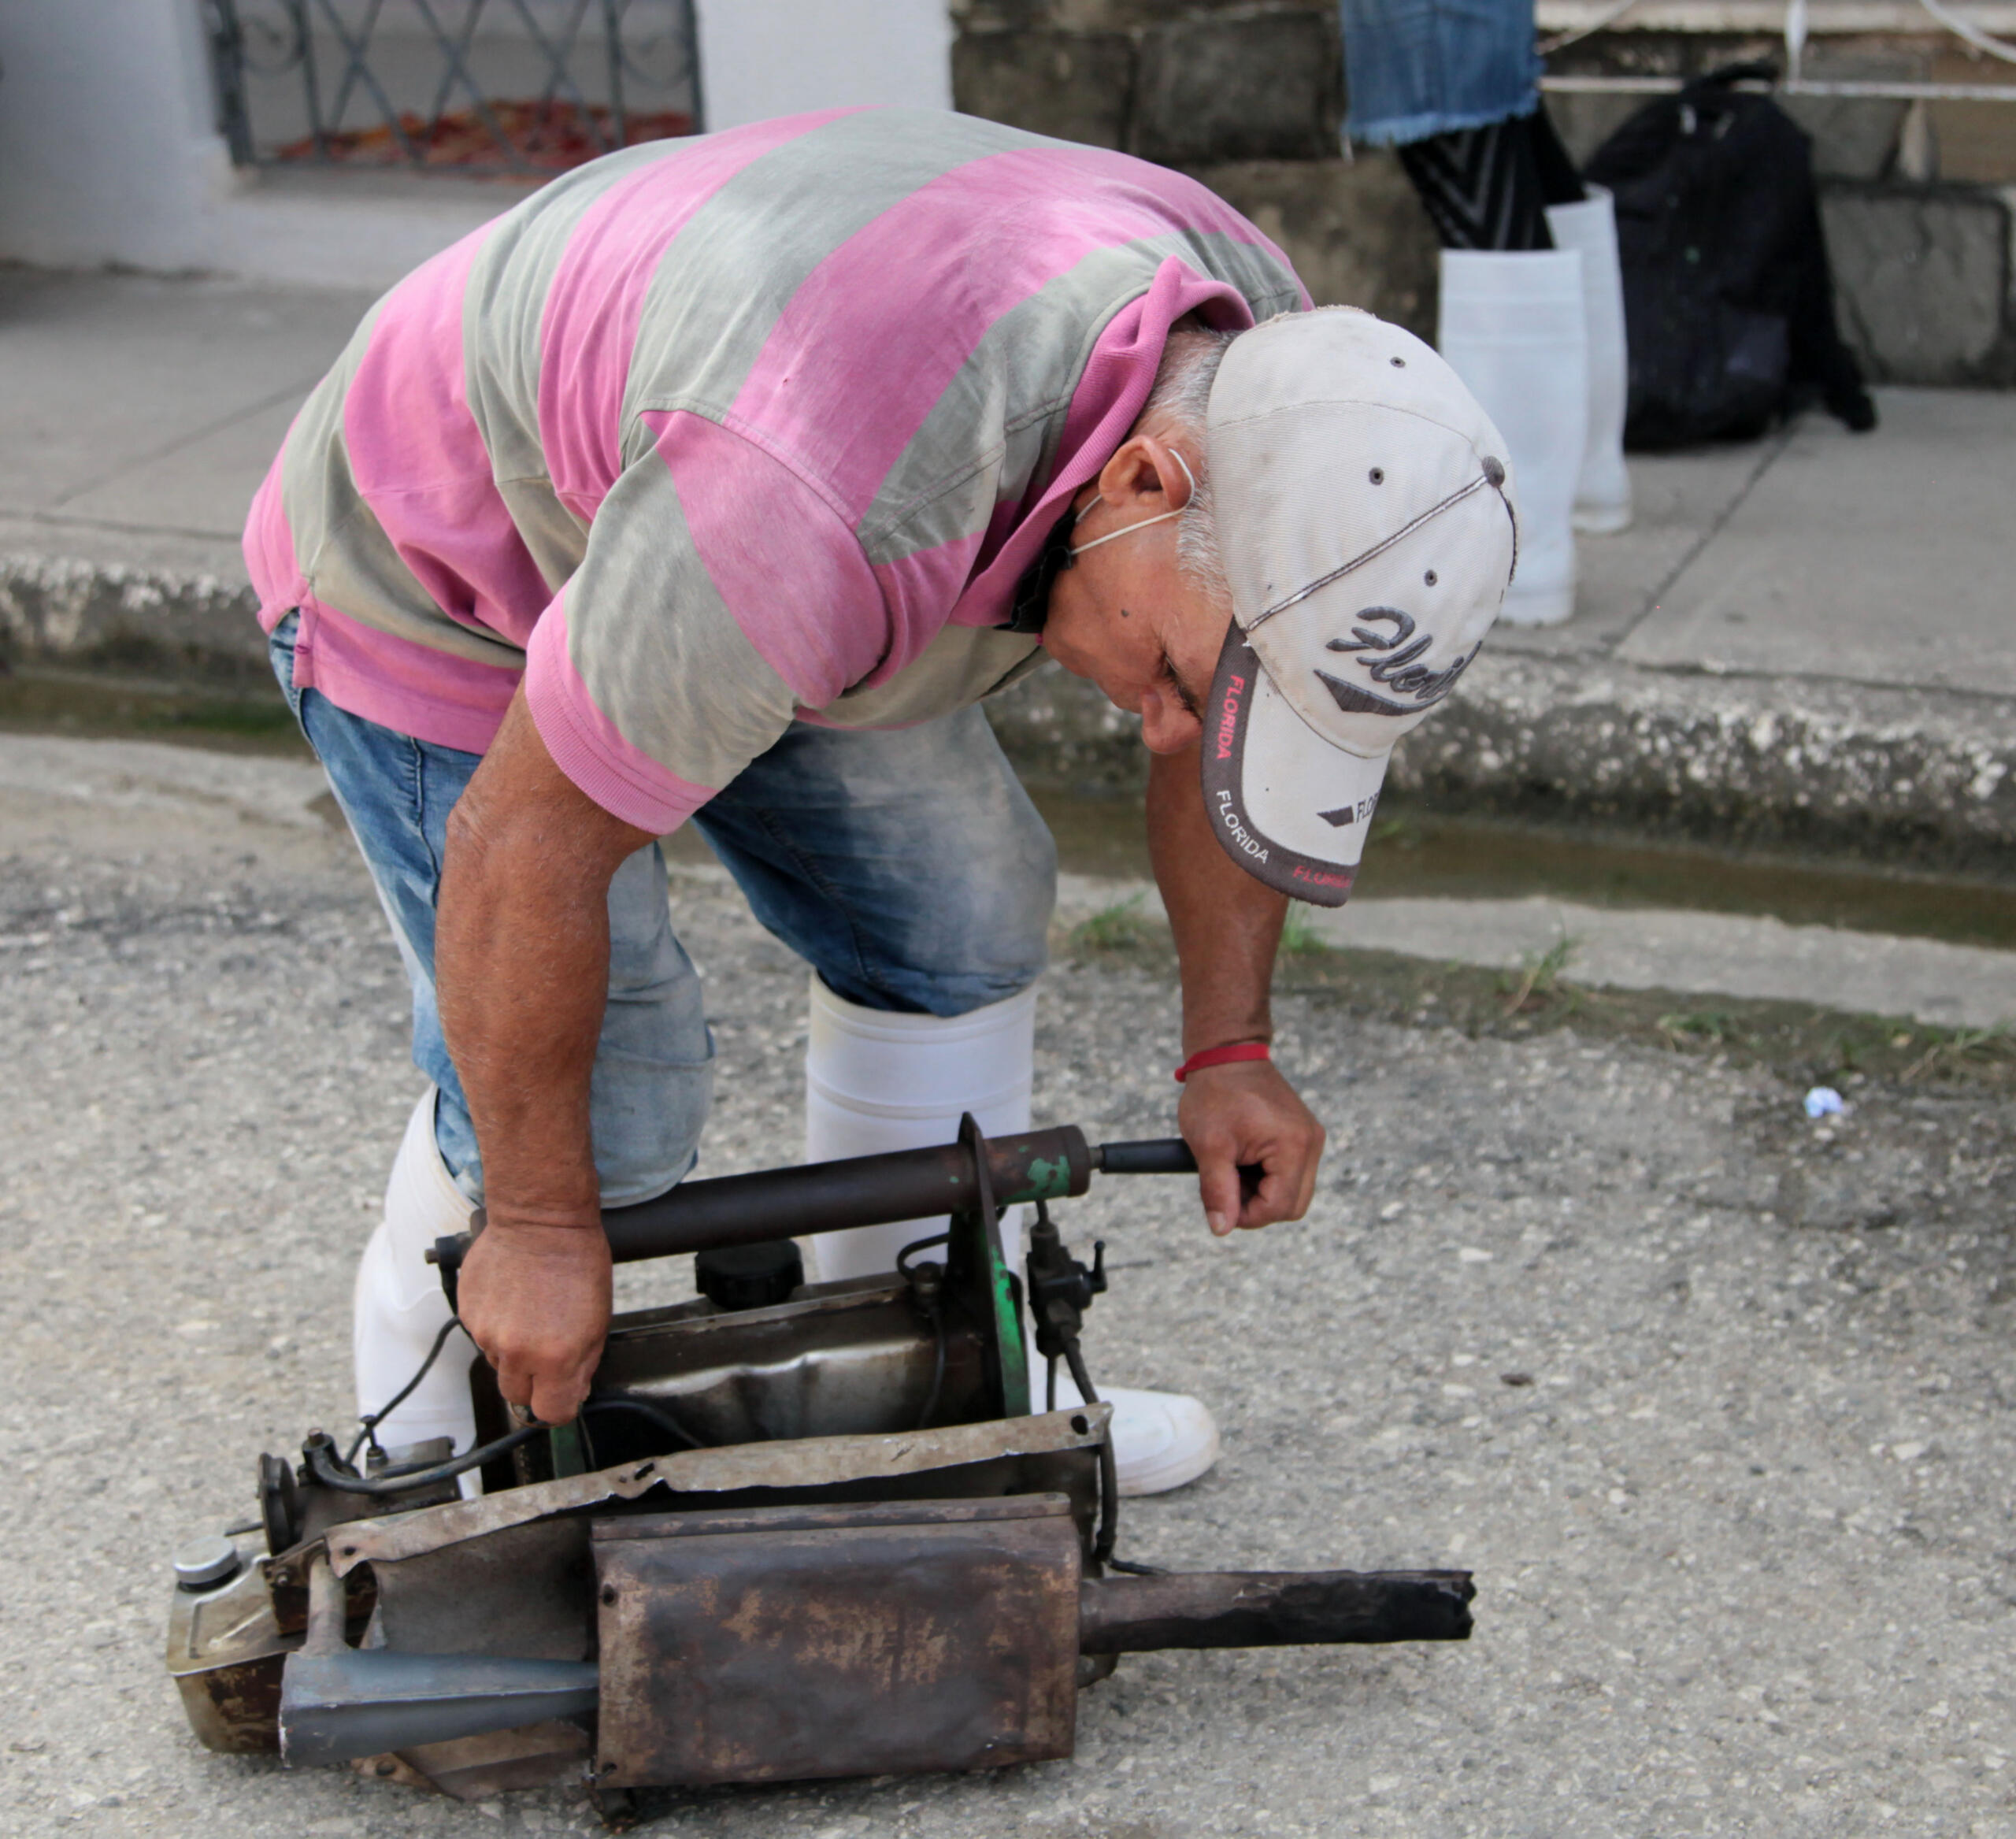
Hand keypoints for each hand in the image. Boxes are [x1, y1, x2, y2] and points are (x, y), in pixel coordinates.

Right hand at [457, 1221, 611, 1424]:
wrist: (541, 1220)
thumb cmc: (577, 1263)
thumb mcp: (599, 1320)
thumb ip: (583, 1365)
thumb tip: (571, 1395)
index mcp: (555, 1357)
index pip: (550, 1413)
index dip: (559, 1406)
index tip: (562, 1395)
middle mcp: (516, 1351)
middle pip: (517, 1395)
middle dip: (534, 1381)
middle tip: (547, 1349)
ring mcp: (487, 1332)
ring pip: (498, 1364)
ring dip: (513, 1350)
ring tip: (531, 1313)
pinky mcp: (468, 1313)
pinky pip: (482, 1335)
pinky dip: (496, 1325)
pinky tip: (514, 1299)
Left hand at [1179, 1058, 1324, 1236]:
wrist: (1227, 1054)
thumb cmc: (1215, 1094)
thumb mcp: (1209, 1145)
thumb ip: (1217, 1190)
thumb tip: (1221, 1229)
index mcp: (1293, 1145)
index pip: (1279, 1207)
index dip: (1247, 1216)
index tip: (1220, 1203)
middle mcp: (1311, 1144)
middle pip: (1292, 1206)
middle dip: (1257, 1206)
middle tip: (1227, 1185)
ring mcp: (1310, 1139)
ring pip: (1293, 1193)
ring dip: (1261, 1192)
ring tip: (1234, 1167)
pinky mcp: (1303, 1136)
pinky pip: (1292, 1174)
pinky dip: (1267, 1177)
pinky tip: (1245, 1159)